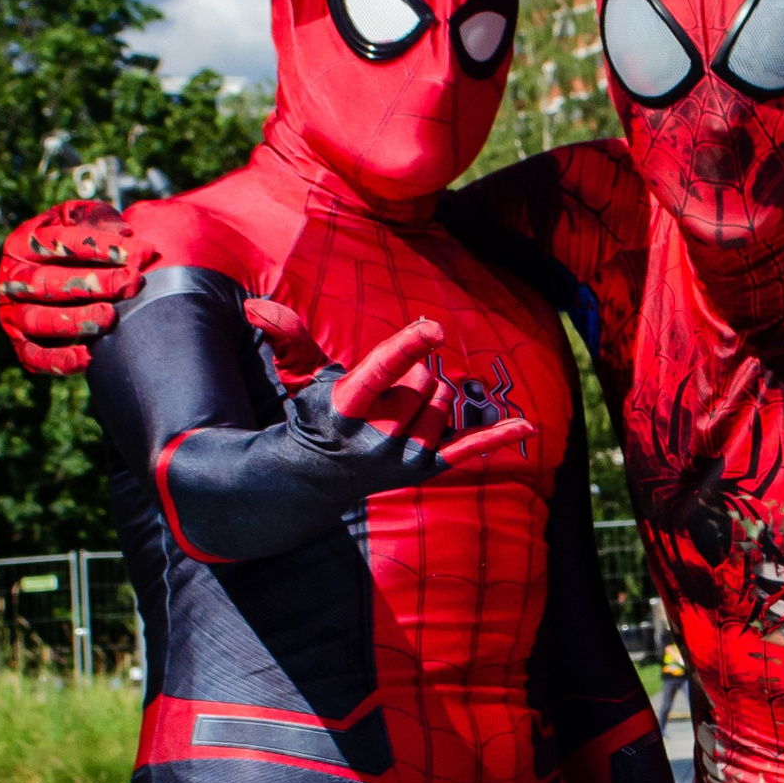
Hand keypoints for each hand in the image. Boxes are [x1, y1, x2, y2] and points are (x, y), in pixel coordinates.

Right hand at [0, 198, 147, 374]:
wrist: (63, 281)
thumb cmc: (78, 247)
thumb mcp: (83, 221)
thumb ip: (97, 217)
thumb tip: (121, 232)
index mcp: (23, 242)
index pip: (59, 242)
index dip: (100, 247)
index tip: (140, 253)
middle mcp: (11, 278)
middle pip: (48, 282)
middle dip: (94, 282)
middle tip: (131, 282)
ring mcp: (12, 313)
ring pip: (39, 319)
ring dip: (75, 320)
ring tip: (110, 316)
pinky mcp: (20, 345)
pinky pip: (35, 357)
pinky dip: (59, 360)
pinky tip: (88, 357)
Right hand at [241, 298, 534, 479]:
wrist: (316, 477)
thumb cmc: (314, 415)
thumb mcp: (300, 375)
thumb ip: (289, 337)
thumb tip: (255, 305)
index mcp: (349, 408)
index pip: (383, 372)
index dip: (407, 347)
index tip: (431, 328)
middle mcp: (380, 437)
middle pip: (422, 383)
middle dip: (411, 375)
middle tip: (385, 392)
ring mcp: (405, 457)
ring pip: (442, 404)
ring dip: (427, 398)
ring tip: (396, 413)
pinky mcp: (426, 470)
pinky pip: (470, 450)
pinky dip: (499, 437)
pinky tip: (528, 426)